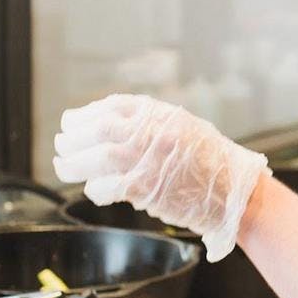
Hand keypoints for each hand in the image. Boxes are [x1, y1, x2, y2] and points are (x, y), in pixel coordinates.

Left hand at [52, 93, 267, 261]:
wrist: (235, 192)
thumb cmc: (214, 165)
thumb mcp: (187, 130)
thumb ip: (154, 127)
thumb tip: (115, 128)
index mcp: (163, 115)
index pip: (114, 105)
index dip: (87, 114)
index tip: (74, 122)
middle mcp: (153, 132)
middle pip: (98, 128)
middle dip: (73, 137)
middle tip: (61, 144)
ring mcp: (148, 158)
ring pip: (96, 155)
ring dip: (73, 163)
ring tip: (62, 166)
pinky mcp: (145, 187)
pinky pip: (105, 186)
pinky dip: (95, 188)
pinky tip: (95, 189)